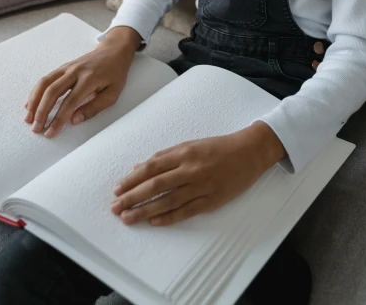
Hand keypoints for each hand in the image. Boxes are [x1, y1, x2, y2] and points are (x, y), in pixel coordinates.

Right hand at [23, 36, 136, 137]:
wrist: (114, 51)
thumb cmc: (115, 74)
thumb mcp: (113, 93)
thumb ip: (93, 107)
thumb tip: (74, 121)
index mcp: (89, 79)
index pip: (70, 102)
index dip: (58, 119)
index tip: (50, 133)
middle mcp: (75, 71)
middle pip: (52, 92)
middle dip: (42, 112)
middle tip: (36, 129)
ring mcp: (68, 67)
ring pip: (45, 83)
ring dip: (34, 101)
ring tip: (28, 118)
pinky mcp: (63, 67)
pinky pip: (46, 79)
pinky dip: (36, 92)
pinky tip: (31, 104)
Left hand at [110, 121, 285, 226]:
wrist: (250, 151)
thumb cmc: (218, 147)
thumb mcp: (191, 144)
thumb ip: (166, 156)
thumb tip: (139, 166)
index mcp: (184, 152)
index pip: (152, 167)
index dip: (133, 179)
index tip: (118, 189)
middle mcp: (190, 168)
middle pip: (156, 185)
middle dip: (132, 197)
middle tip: (116, 207)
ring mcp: (201, 185)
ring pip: (168, 200)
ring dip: (145, 211)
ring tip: (129, 218)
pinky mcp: (212, 200)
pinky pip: (187, 211)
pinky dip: (170, 217)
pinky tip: (155, 221)